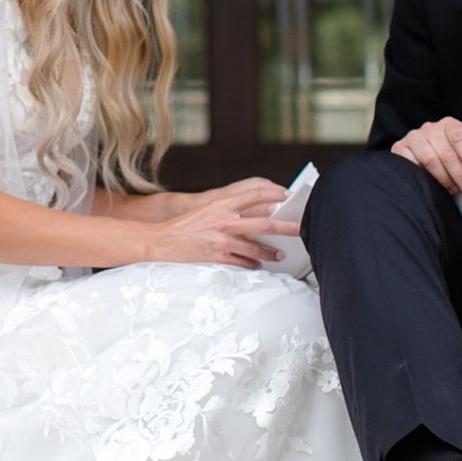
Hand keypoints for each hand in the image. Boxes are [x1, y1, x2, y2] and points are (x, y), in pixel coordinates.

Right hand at [146, 178, 296, 266]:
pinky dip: (251, 264)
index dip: (273, 195)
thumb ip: (229, 211)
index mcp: (221, 204)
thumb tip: (256, 216)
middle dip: (285, 227)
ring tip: (280, 255)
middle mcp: (223, 219)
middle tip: (300, 229)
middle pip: (263, 222)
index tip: (287, 197)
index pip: (254, 194)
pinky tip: (257, 266)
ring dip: (270, 252)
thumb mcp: (208, 211)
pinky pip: (240, 262)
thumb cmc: (185, 226)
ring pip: (254, 247)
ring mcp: (220, 239)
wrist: (161, 240)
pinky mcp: (215, 256)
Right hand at [391, 116, 461, 206]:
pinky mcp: (400, 149)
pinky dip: (425, 178)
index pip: (461, 139)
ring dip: (446, 180)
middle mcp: (431, 128)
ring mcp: (414, 138)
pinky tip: (434, 187)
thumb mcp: (461, 154)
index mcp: (450, 125)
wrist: (419, 155)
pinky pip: (412, 165)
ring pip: (431, 160)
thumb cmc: (445, 157)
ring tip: (455, 191)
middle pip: (448, 153)